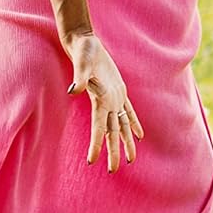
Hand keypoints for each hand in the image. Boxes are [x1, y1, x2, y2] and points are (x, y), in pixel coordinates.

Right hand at [65, 31, 144, 170]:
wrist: (84, 43)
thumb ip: (80, 77)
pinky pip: (128, 111)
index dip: (96, 145)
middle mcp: (106, 103)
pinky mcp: (119, 90)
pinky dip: (133, 122)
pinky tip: (138, 135)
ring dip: (126, 141)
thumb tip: (73, 90)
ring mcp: (113, 98)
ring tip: (131, 159)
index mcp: (99, 101)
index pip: (98, 128)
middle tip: (113, 170)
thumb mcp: (82, 64)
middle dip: (113, 151)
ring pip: (121, 125)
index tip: (92, 161)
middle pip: (111, 132)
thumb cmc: (83, 52)